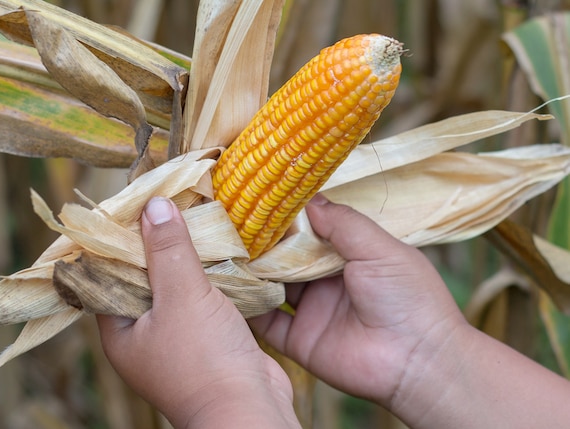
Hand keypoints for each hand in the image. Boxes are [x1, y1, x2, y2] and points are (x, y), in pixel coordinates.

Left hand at [97, 197, 298, 428]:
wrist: (250, 411)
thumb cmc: (205, 360)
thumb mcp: (181, 298)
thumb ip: (168, 251)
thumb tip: (152, 205)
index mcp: (121, 330)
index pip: (109, 273)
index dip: (122, 238)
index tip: (138, 203)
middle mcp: (144, 333)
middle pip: (146, 276)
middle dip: (160, 242)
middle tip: (172, 204)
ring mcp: (177, 337)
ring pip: (177, 286)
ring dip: (188, 258)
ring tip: (198, 218)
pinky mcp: (207, 338)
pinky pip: (202, 298)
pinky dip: (210, 276)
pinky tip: (223, 251)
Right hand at [250, 194, 465, 406]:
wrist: (418, 361)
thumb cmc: (407, 297)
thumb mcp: (379, 248)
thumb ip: (344, 223)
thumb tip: (308, 200)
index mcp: (348, 256)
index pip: (310, 232)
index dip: (287, 219)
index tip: (259, 200)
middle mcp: (326, 282)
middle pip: (286, 258)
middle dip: (262, 243)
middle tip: (231, 224)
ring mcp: (312, 311)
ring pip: (272, 286)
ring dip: (251, 272)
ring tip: (224, 251)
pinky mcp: (300, 341)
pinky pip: (267, 323)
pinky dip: (248, 307)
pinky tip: (229, 288)